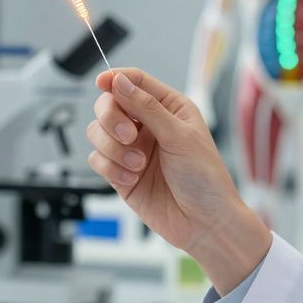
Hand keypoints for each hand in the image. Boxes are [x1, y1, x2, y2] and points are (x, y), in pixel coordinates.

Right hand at [87, 68, 270, 292]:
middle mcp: (148, 125)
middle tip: (129, 136)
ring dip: (113, 149)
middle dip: (112, 119)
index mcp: (169, 108)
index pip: (135, 82)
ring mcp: (132, 149)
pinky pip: (98, 160)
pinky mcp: (120, 173)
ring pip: (97, 133)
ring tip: (138, 166)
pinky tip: (132, 179)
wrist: (205, 224)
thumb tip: (119, 80)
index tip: (101, 82)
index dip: (115, 78)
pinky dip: (111, 169)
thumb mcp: (179, 136)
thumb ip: (146, 107)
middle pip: (108, 105)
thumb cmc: (205, 179)